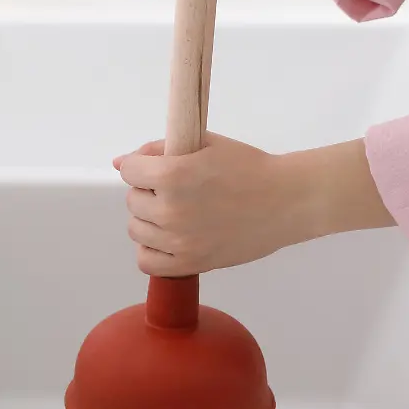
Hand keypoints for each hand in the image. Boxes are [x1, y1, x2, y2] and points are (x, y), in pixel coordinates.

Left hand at [113, 133, 394, 276]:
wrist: (286, 200)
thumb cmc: (250, 167)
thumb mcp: (205, 144)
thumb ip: (160, 149)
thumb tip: (122, 162)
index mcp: (173, 175)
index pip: (130, 170)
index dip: (142, 166)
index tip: (159, 168)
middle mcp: (171, 210)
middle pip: (132, 200)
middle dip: (148, 191)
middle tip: (177, 190)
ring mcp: (179, 242)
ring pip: (136, 230)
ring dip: (149, 219)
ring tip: (177, 212)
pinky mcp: (191, 264)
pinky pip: (147, 262)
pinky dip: (152, 249)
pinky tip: (170, 237)